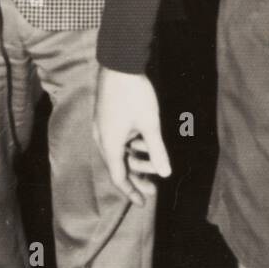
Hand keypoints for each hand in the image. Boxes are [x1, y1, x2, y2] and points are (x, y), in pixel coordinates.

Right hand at [93, 67, 171, 205]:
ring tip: (155, 160)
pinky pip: (117, 139)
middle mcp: (102, 138)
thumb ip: (157, 151)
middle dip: (137, 177)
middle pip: (118, 166)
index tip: (143, 203)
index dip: (131, 192)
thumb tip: (165, 174)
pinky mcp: (105, 115)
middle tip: (154, 187)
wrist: (119, 64)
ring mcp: (102, 126)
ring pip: (119, 151)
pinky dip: (131, 145)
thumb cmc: (135, 95)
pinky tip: (145, 141)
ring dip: (136, 159)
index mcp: (110, 144)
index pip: (119, 177)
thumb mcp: (150, 125)